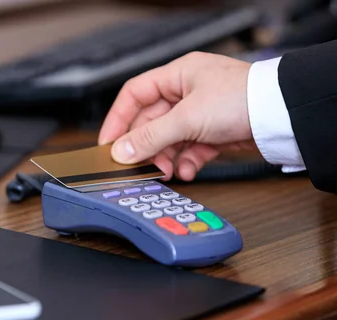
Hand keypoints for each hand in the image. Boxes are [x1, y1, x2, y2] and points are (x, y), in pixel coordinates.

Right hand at [98, 51, 255, 180]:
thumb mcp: (187, 118)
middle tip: (136, 165)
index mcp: (178, 75)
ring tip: (165, 172)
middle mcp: (186, 93)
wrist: (282, 117)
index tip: (108, 143)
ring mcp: (200, 114)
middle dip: (145, 146)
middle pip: (151, 122)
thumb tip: (121, 151)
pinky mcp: (213, 133)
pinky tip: (187, 171)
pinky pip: (188, 150)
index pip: (134, 95)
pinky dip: (185, 162)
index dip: (118, 119)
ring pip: (169, 139)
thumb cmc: (243, 99)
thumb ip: (151, 137)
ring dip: (165, 158)